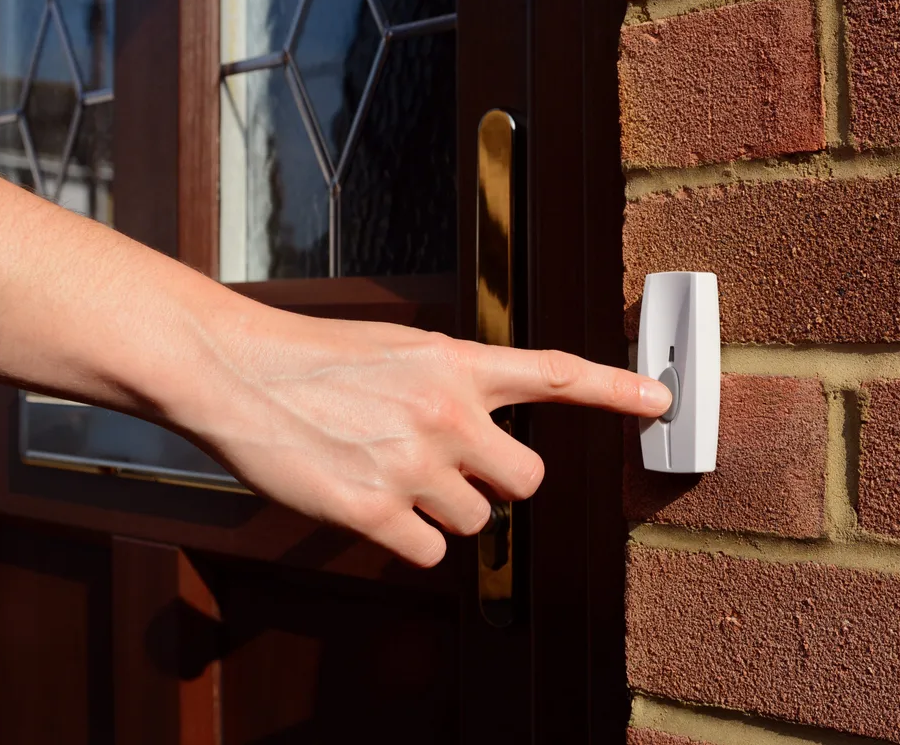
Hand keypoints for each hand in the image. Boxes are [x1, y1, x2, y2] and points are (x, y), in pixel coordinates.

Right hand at [180, 306, 671, 566]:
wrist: (239, 372)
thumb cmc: (315, 358)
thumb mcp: (399, 349)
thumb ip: (453, 382)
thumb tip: (486, 426)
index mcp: (455, 363)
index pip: (554, 373)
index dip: (615, 389)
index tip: (660, 400)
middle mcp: (447, 413)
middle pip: (528, 482)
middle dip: (502, 484)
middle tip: (459, 470)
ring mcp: (413, 464)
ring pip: (477, 521)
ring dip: (446, 509)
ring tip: (393, 473)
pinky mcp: (374, 511)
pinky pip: (431, 550)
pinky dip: (411, 537)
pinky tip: (375, 503)